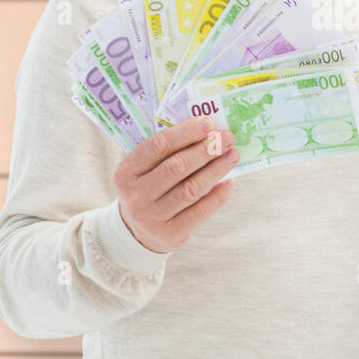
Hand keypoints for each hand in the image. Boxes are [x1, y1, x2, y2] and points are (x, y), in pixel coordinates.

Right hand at [112, 117, 238, 253]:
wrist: (137, 232)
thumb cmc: (148, 188)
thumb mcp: (143, 170)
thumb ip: (166, 152)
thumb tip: (208, 131)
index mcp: (125, 172)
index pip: (157, 146)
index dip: (186, 133)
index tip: (210, 123)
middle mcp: (136, 196)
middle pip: (177, 167)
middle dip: (206, 149)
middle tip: (228, 138)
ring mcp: (152, 217)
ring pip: (191, 188)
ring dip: (216, 169)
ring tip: (232, 156)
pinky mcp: (171, 234)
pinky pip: (201, 211)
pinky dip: (218, 195)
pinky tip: (229, 182)